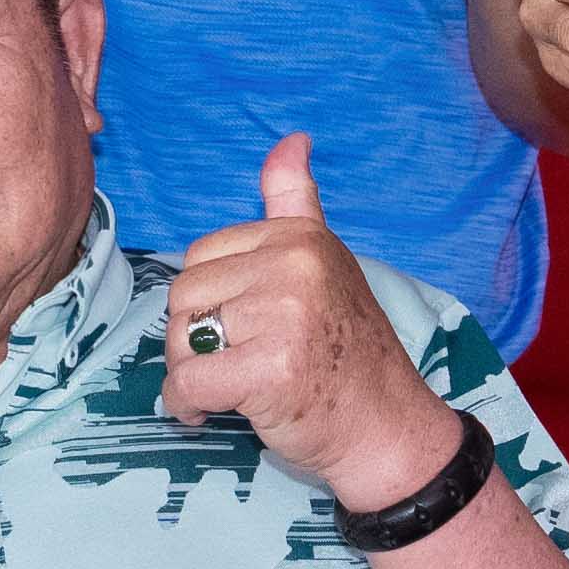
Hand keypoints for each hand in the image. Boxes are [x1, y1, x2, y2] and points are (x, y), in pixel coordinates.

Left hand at [162, 133, 450, 508]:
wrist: (387, 430)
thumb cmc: (348, 355)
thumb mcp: (327, 262)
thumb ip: (296, 202)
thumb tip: (292, 138)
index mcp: (301, 237)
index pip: (203, 255)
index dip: (211, 300)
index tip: (242, 329)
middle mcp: (295, 265)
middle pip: (185, 294)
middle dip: (194, 337)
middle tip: (235, 364)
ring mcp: (284, 315)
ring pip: (181, 337)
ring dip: (190, 373)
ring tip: (230, 387)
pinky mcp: (270, 368)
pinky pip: (188, 382)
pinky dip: (188, 406)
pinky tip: (214, 414)